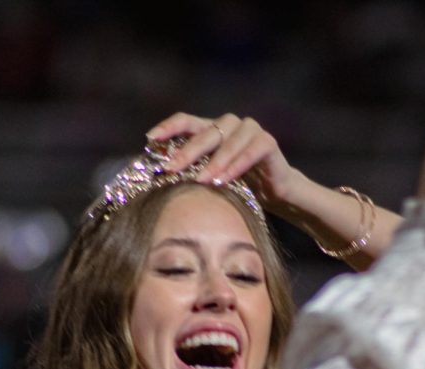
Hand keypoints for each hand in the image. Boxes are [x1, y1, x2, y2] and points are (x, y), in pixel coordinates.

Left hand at [145, 112, 303, 216]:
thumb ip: (192, 168)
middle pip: (206, 133)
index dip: (169, 126)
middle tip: (172, 168)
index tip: (151, 138)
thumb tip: (160, 174)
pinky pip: (250, 152)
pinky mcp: (267, 142)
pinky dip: (236, 166)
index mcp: (212, 128)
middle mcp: (230, 124)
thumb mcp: (211, 174)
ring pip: (228, 143)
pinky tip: (224, 181)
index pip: (187, 121)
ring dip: (213, 162)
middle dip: (187, 152)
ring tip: (201, 181)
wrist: (273, 191)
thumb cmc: (238, 183)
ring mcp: (250, 130)